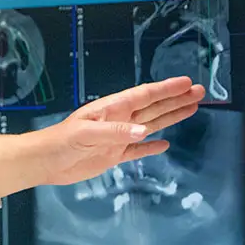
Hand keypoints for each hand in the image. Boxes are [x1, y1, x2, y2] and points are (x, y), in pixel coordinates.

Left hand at [0, 76, 203, 197]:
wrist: (45, 161)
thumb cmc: (61, 142)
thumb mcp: (86, 133)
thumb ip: (115, 132)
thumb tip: (144, 131)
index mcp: (111, 109)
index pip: (144, 96)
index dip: (165, 89)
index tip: (186, 83)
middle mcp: (118, 120)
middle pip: (153, 107)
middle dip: (175, 99)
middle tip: (199, 91)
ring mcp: (117, 138)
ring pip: (150, 124)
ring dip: (170, 117)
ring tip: (191, 108)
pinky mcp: (113, 155)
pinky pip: (138, 150)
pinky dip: (151, 147)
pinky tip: (164, 144)